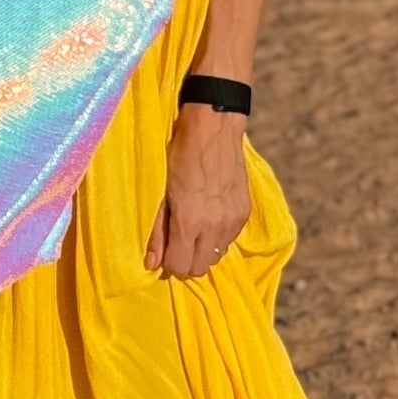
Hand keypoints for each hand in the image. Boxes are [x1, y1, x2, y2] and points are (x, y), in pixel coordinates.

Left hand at [146, 109, 250, 278]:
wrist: (214, 130)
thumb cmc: (180, 157)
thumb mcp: (163, 194)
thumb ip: (159, 232)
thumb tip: (152, 264)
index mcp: (190, 223)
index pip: (181, 267)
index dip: (170, 264)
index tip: (166, 252)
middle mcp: (215, 227)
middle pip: (200, 268)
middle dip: (186, 261)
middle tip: (178, 243)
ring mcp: (233, 221)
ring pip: (217, 255)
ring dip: (203, 249)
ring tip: (194, 228)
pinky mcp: (245, 213)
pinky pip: (229, 239)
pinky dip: (218, 236)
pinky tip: (210, 217)